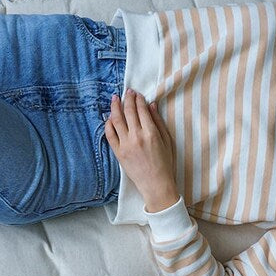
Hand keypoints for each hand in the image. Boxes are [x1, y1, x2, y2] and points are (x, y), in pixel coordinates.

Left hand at [105, 90, 179, 211]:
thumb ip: (158, 122)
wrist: (156, 184)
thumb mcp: (167, 140)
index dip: (138, 99)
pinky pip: (110, 134)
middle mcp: (136, 136)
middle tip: (127, 92)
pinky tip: (110, 117)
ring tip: (115, 98)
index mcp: (151, 133)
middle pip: (129, 111)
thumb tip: (151, 105)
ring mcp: (125, 144)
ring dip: (115, 107)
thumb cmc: (165, 163)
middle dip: (128, 99)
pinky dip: (108, 123)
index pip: (141, 110)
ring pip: (116, 120)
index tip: (137, 93)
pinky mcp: (118, 152)